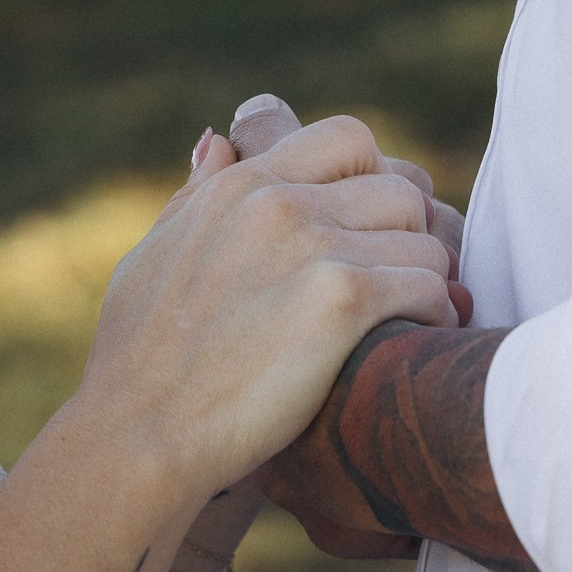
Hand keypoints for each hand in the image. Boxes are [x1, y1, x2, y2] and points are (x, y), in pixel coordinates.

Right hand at [77, 115, 459, 513]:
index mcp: (239, 185)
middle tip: (394, 288)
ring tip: (404, 326)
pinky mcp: (342, 299)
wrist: (140, 432)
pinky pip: (431, 290)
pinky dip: (433, 322)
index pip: (349, 139)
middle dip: (407, 241)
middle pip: (401, 189)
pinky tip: (408, 350)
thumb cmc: (138, 357)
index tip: (368, 232)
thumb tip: (220, 140)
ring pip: (425, 243)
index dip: (374, 181)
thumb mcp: (155, 251)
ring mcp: (313, 245)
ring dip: (423, 286)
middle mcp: (279, 201)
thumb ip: (196, 192)